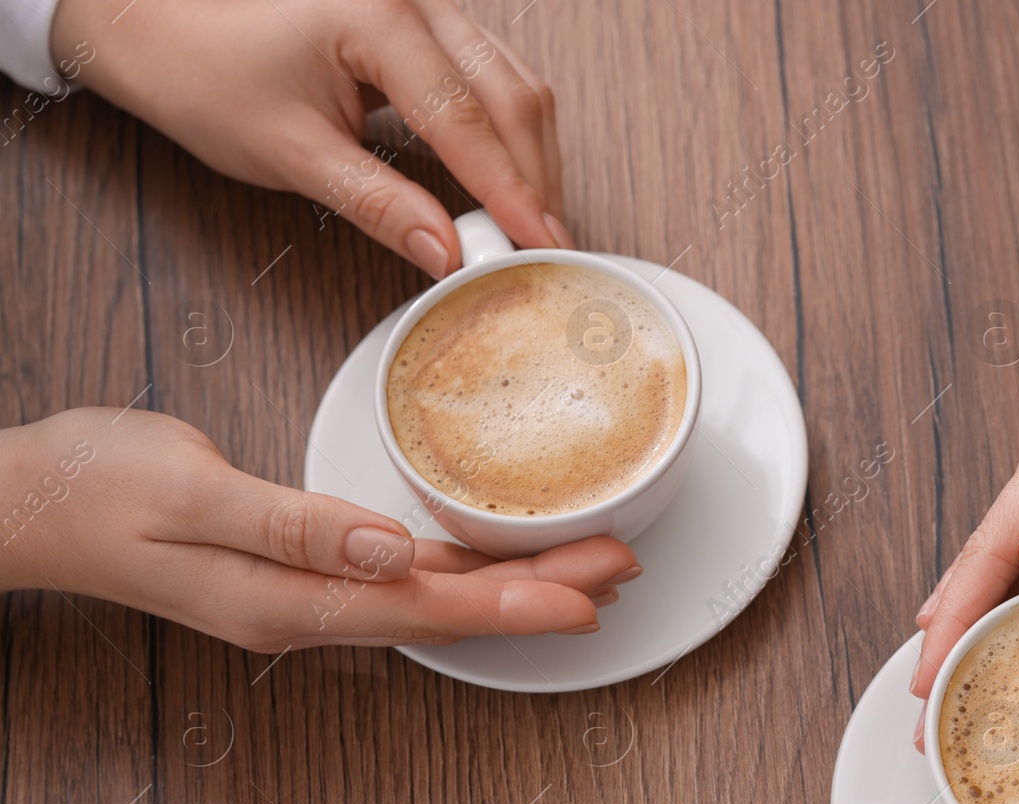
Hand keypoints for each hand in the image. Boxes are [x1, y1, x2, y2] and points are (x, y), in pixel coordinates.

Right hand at [0, 408, 638, 650]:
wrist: (28, 503)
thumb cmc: (95, 487)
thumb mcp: (189, 492)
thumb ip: (292, 524)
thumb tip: (385, 548)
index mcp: (291, 598)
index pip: (428, 607)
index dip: (515, 602)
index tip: (588, 595)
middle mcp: (308, 609)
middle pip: (448, 609)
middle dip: (540, 591)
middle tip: (622, 568)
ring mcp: (304, 596)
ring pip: (432, 597)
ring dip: (511, 585)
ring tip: (587, 567)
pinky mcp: (299, 570)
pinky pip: (400, 579)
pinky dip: (458, 570)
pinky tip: (491, 560)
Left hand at [52, 0, 569, 275]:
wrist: (158, 25)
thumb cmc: (206, 73)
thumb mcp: (291, 154)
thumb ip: (379, 204)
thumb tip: (444, 252)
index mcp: (379, 18)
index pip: (468, 120)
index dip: (510, 192)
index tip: (537, 246)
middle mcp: (414, 0)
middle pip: (514, 95)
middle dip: (537, 178)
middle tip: (549, 248)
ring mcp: (426, 8)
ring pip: (515, 82)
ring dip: (533, 156)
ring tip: (535, 225)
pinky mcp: (425, 26)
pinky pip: (494, 75)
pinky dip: (510, 132)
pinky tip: (512, 180)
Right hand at [910, 323, 1018, 737]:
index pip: (997, 539)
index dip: (959, 612)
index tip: (931, 671)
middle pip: (985, 551)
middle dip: (951, 627)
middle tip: (926, 701)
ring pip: (1004, 555)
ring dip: (974, 617)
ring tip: (946, 683)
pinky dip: (1009, 596)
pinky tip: (985, 632)